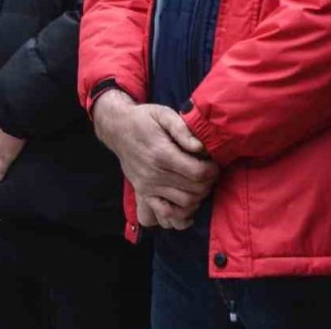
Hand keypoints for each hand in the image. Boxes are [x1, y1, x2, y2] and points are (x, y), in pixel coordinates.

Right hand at [92, 91, 217, 229]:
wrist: (117, 129)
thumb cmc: (144, 120)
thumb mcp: (163, 114)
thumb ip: (183, 129)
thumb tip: (200, 147)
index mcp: (161, 154)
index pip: (198, 172)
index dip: (212, 170)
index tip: (213, 163)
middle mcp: (154, 174)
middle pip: (195, 190)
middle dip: (209, 182)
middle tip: (209, 172)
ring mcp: (148, 187)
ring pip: (185, 203)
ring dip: (199, 196)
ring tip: (199, 183)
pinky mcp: (143, 193)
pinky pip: (165, 215)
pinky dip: (180, 216)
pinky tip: (188, 206)